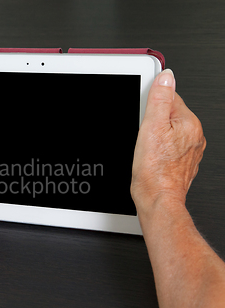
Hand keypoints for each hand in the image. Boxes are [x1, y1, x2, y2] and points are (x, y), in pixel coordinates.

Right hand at [131, 69, 205, 213]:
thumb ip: (159, 99)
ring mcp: (190, 150)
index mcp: (188, 123)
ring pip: (169, 131)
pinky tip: (151, 156)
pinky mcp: (182, 162)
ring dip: (156, 135)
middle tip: (144, 135)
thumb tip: (166, 77)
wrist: (157, 198)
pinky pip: (170, 146)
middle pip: (169, 115)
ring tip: (147, 147)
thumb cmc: (154, 169)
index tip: (144, 115)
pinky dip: (160, 148)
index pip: (170, 98)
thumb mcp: (151, 127)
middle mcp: (194, 135)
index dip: (151, 104)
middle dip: (154, 121)